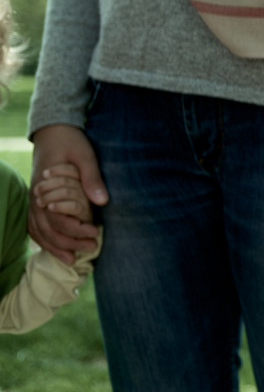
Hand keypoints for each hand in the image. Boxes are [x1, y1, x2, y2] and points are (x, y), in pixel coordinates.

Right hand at [29, 124, 107, 263]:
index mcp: (46, 187)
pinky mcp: (36, 200)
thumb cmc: (71, 142)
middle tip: (92, 249)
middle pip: (46, 228)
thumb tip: (103, 201)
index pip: (57, 218)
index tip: (95, 234)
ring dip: (53, 246)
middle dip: (68, 243)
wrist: (53, 131)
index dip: (75, 230)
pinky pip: (34, 224)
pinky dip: (42, 239)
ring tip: (72, 259)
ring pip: (37, 229)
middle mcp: (35, 196)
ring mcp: (33, 199)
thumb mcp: (85, 156)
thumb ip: (91, 178)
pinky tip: (55, 248)